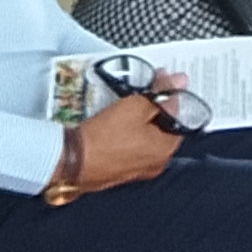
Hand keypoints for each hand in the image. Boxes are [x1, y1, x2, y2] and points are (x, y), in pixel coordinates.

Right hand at [68, 92, 184, 192]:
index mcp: (166, 149)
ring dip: (141, 120)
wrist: (71, 160)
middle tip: (144, 92)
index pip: (180, 118)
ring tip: (128, 104)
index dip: (172, 96)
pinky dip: (127, 134)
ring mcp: (136, 169)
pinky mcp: (119, 170)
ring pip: (146, 138)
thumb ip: (161, 93)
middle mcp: (155, 163)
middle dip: (156, 108)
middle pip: (164, 128)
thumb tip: (179, 81)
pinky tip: (116, 123)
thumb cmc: (104, 137)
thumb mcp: (136, 106)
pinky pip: (130, 147)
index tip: (162, 83)